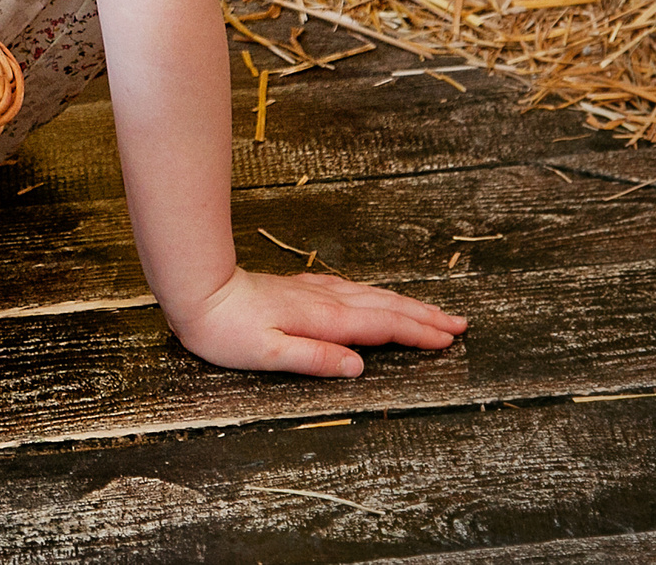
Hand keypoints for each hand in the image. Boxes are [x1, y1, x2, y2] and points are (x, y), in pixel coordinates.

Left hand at [165, 267, 465, 377]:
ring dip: (405, 303)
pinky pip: (352, 290)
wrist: (197, 291)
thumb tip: (358, 367)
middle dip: (423, 316)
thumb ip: (314, 358)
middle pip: (384, 306)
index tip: (448, 338)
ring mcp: (313, 291)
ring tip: (431, 311)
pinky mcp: (300, 288)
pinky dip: (376, 295)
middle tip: (458, 323)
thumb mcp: (267, 353)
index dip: (417, 332)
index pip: (381, 326)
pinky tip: (376, 297)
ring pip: (371, 296)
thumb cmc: (225, 329)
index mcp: (323, 319)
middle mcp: (324, 300)